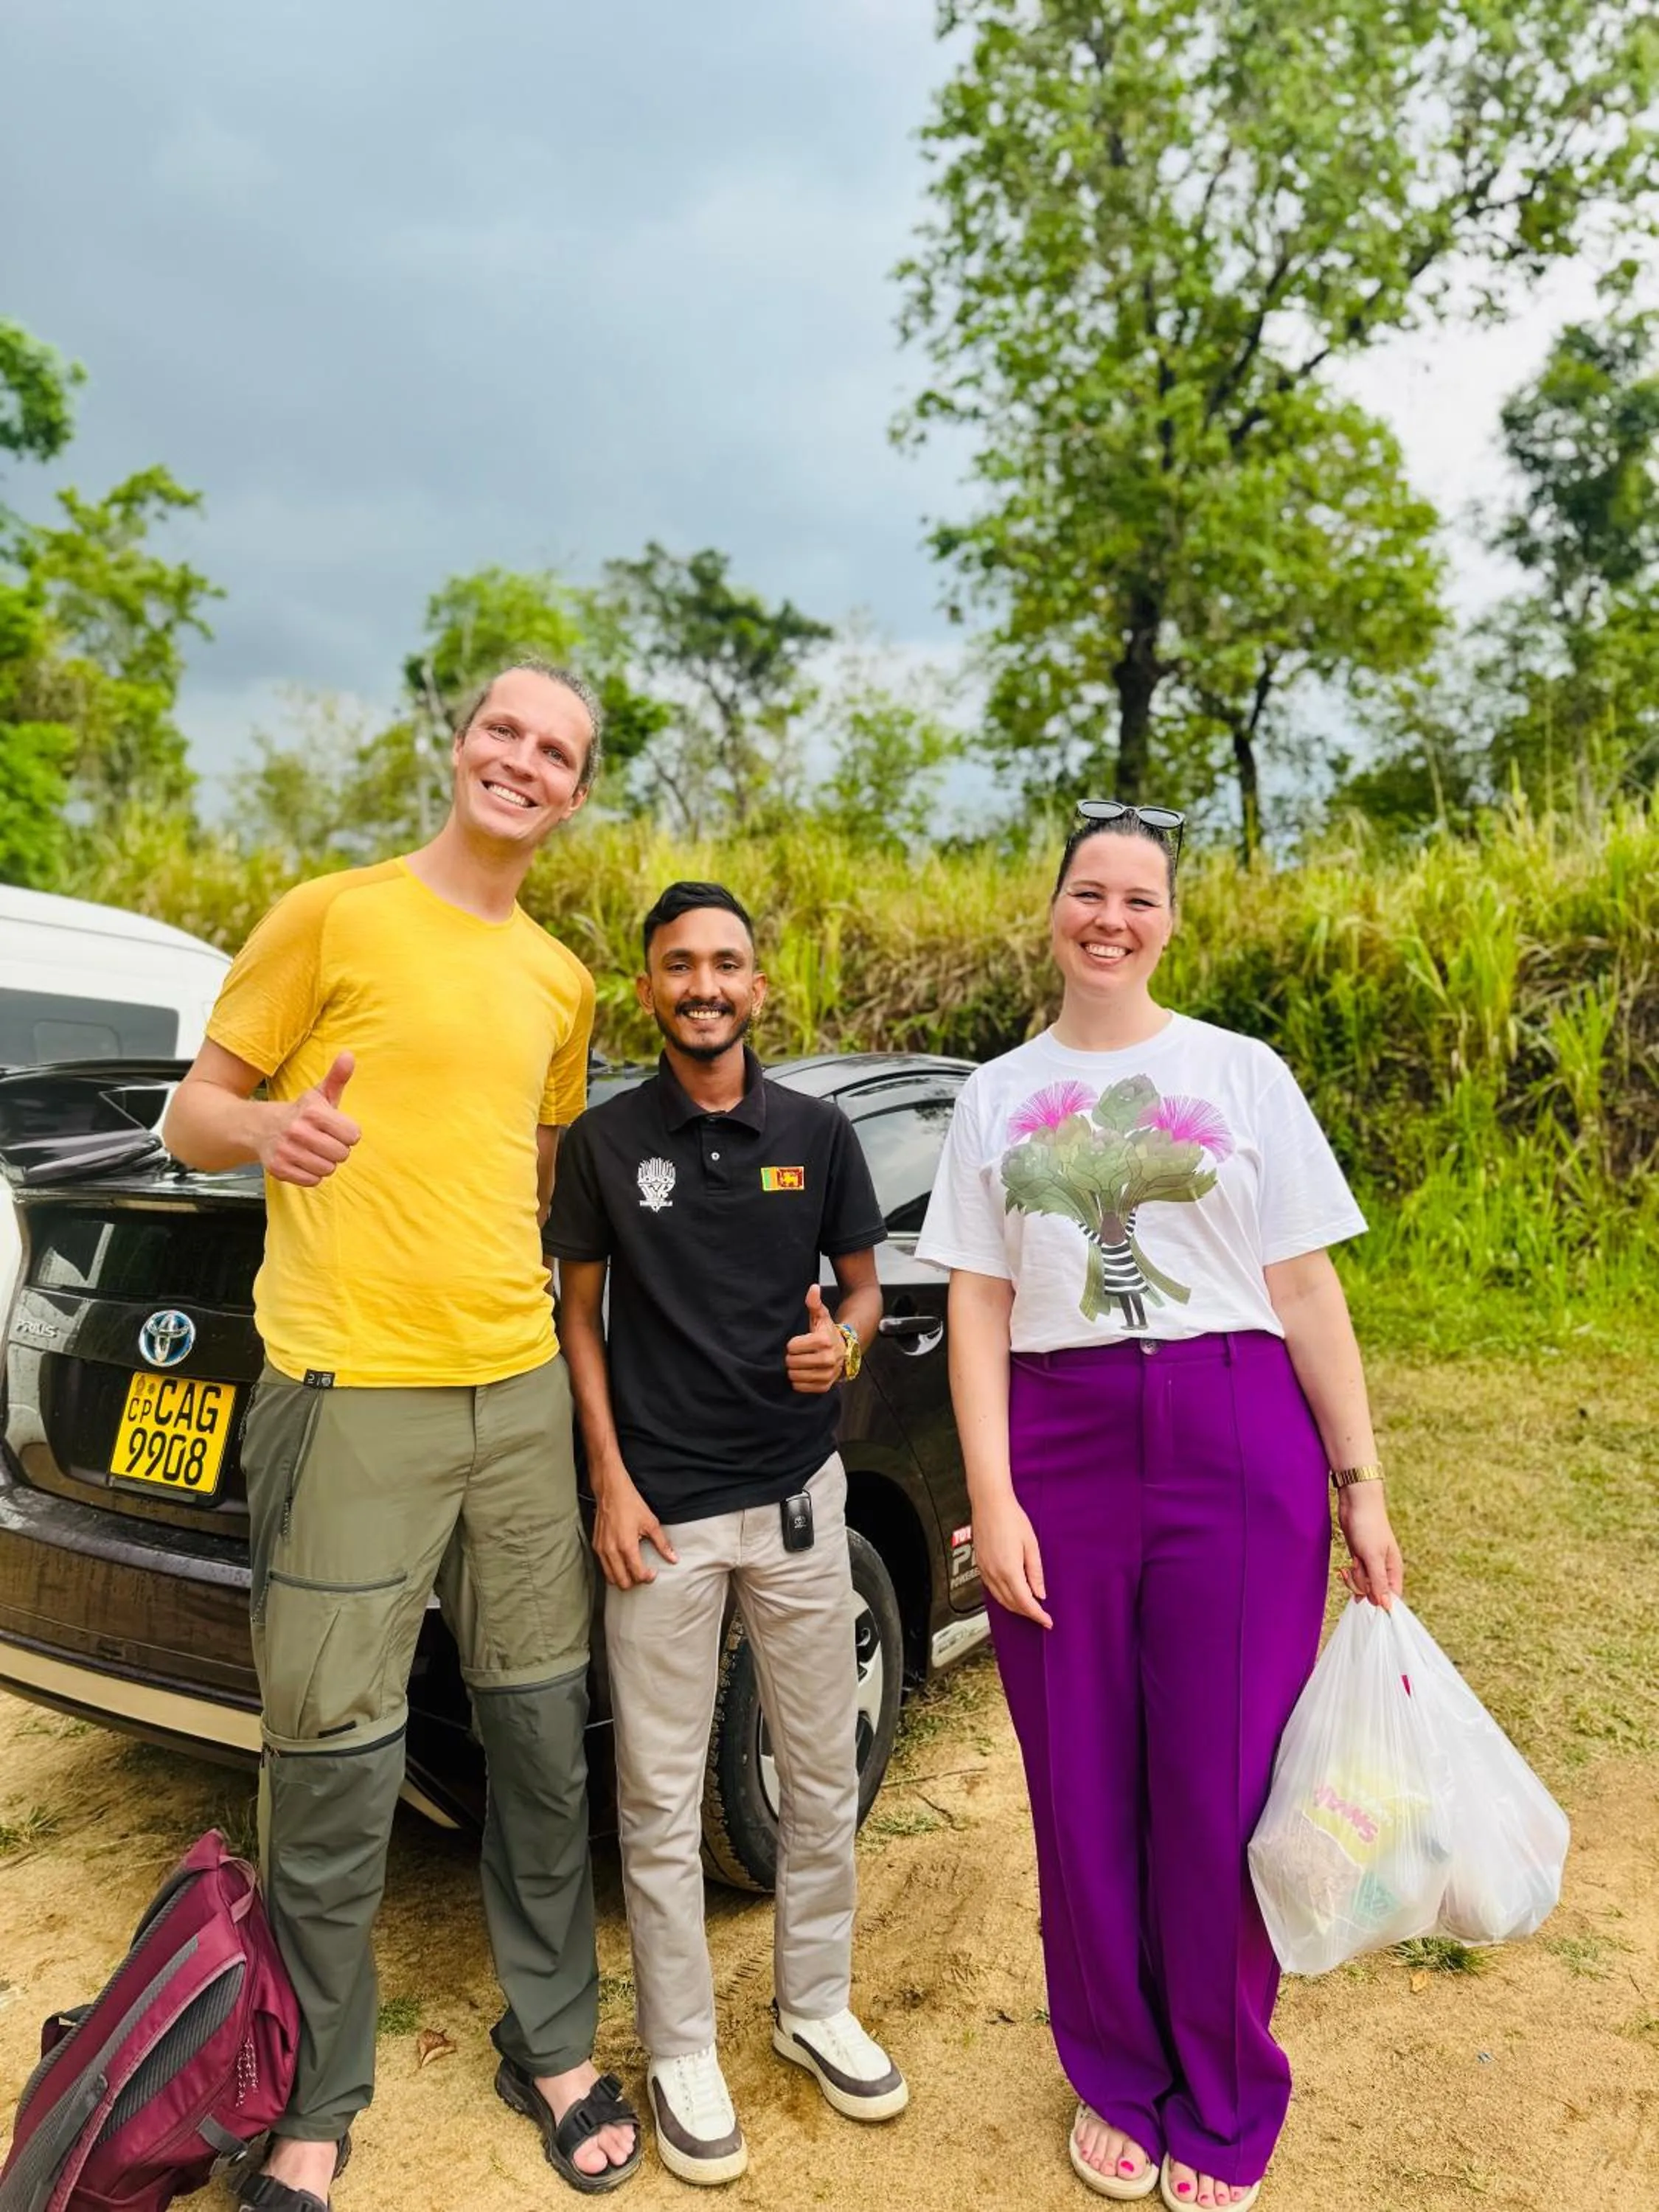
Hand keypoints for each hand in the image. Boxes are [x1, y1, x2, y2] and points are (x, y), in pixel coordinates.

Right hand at [258, 1051, 359, 1186]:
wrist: (260, 1127)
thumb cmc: (300, 1112)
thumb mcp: (319, 1094)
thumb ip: (338, 1077)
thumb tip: (349, 1055)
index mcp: (312, 1112)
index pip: (353, 1135)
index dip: (347, 1133)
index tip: (336, 1128)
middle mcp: (298, 1131)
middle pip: (342, 1154)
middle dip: (337, 1149)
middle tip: (324, 1141)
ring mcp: (286, 1151)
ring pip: (328, 1169)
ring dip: (324, 1162)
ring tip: (313, 1150)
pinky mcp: (279, 1168)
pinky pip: (312, 1181)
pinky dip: (311, 1174)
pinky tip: (303, 1160)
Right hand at [591, 1469, 678, 1589]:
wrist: (611, 1491)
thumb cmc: (630, 1504)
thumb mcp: (651, 1523)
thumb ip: (662, 1544)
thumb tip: (673, 1558)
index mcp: (627, 1546)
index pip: (637, 1574)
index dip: (647, 1577)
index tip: (653, 1572)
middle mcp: (611, 1551)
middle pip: (622, 1582)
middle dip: (635, 1582)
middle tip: (643, 1573)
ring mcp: (601, 1550)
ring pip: (611, 1578)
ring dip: (623, 1579)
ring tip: (633, 1570)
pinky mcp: (596, 1546)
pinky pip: (603, 1567)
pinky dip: (613, 1570)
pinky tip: (622, 1562)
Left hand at [785, 1283, 844, 1395]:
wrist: (845, 1350)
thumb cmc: (828, 1332)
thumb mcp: (821, 1316)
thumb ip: (814, 1302)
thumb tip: (813, 1288)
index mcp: (824, 1340)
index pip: (792, 1346)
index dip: (793, 1344)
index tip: (799, 1342)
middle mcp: (827, 1359)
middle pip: (792, 1362)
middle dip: (791, 1357)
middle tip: (799, 1354)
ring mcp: (827, 1374)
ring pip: (795, 1376)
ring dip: (794, 1370)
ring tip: (801, 1363)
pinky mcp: (825, 1386)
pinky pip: (801, 1388)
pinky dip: (799, 1382)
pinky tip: (804, 1373)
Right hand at [972, 1489, 1052, 1629]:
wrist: (990, 1503)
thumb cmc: (1011, 1518)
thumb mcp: (1031, 1545)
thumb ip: (1035, 1572)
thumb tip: (1040, 1592)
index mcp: (1009, 1570)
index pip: (1025, 1602)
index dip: (1037, 1615)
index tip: (1047, 1621)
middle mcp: (994, 1573)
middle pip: (1012, 1604)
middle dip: (1027, 1612)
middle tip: (1041, 1615)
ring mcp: (985, 1570)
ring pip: (1000, 1599)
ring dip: (1015, 1606)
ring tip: (1029, 1607)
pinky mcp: (980, 1565)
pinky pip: (991, 1589)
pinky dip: (1003, 1597)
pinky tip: (1011, 1593)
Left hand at [1337, 1483, 1404, 1608]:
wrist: (1356, 1504)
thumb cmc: (1368, 1527)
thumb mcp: (1373, 1557)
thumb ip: (1378, 1582)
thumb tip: (1387, 1606)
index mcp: (1394, 1570)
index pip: (1392, 1597)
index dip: (1380, 1601)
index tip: (1368, 1596)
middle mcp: (1384, 1570)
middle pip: (1374, 1594)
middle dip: (1362, 1585)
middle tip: (1359, 1567)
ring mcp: (1371, 1566)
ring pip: (1362, 1586)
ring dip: (1354, 1578)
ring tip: (1354, 1561)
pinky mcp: (1359, 1560)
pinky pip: (1354, 1577)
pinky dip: (1349, 1574)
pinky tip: (1345, 1566)